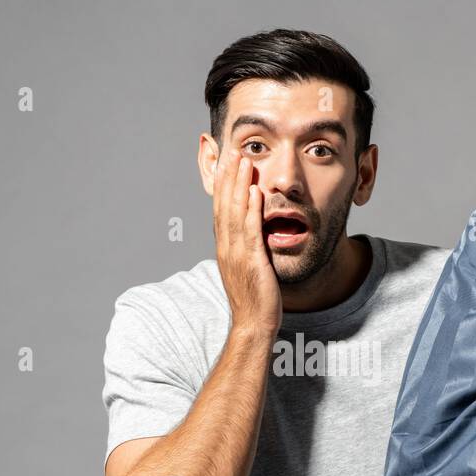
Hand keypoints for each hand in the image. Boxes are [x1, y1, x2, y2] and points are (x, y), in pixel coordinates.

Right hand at [212, 145, 281, 336]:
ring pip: (235, 213)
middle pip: (224, 205)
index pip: (220, 209)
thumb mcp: (248, 267)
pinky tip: (255, 192)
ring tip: (245, 161)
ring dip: (239, 185)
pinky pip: (250, 231)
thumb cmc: (255, 299)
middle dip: (229, 177)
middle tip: (234, 151)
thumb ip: (249, 247)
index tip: (227, 162)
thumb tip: (254, 230)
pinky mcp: (251, 263)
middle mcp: (226, 248)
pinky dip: (252, 210)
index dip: (223, 184)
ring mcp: (237, 255)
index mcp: (225, 248)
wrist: (253, 325)